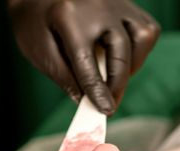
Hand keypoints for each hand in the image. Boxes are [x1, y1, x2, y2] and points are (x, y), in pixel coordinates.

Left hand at [8, 0, 159, 114]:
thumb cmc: (33, 22)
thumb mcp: (38, 50)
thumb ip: (62, 76)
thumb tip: (86, 101)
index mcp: (68, 16)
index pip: (87, 62)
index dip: (97, 90)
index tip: (106, 110)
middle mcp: (97, 4)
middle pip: (120, 51)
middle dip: (117, 84)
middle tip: (110, 104)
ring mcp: (115, 0)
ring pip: (142, 37)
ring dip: (132, 65)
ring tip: (114, 80)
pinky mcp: (125, 2)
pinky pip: (146, 28)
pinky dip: (139, 49)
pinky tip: (122, 60)